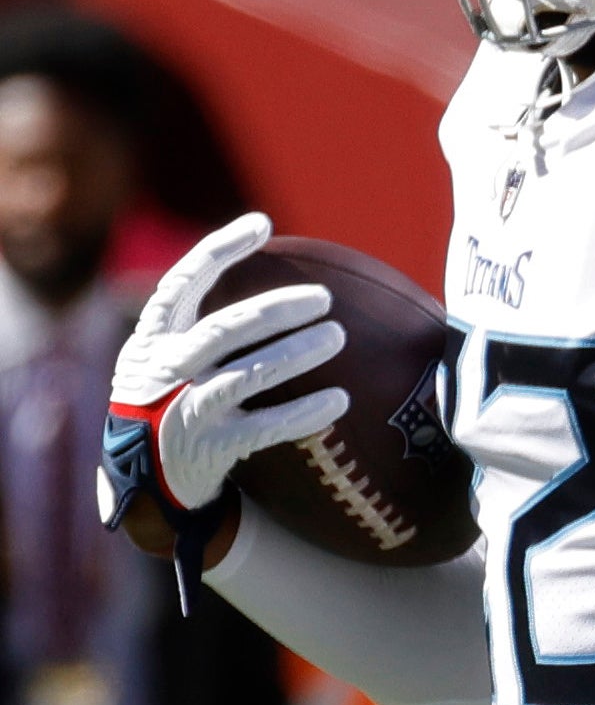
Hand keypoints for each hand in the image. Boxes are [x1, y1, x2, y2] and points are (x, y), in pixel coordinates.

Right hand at [98, 214, 348, 607]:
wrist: (144, 479)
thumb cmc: (171, 398)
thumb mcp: (166, 355)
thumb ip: (203, 319)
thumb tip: (268, 257)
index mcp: (152, 339)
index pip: (180, 283)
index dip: (218, 251)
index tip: (262, 224)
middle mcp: (164, 371)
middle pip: (224, 329)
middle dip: (276, 310)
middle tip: (324, 299)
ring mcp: (185, 412)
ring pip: (248, 375)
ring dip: (296, 353)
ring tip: (337, 337)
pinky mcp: (210, 449)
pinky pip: (266, 427)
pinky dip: (304, 413)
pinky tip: (341, 400)